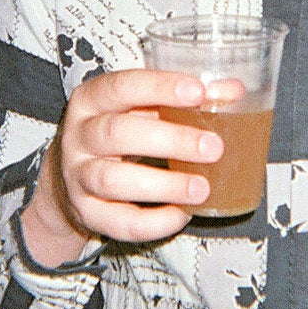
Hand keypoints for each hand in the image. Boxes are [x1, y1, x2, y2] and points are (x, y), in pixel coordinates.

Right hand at [24, 64, 239, 258]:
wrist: (73, 180)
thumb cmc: (121, 136)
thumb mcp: (144, 110)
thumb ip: (185, 100)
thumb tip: (234, 91)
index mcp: (92, 99)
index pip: (121, 86)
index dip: (159, 88)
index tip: (198, 92)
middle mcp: (80, 136)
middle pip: (117, 133)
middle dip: (170, 140)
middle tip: (214, 148)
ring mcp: (79, 176)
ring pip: (113, 180)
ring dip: (163, 185)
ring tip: (202, 188)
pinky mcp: (88, 213)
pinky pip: (120, 222)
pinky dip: (154, 222)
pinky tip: (182, 214)